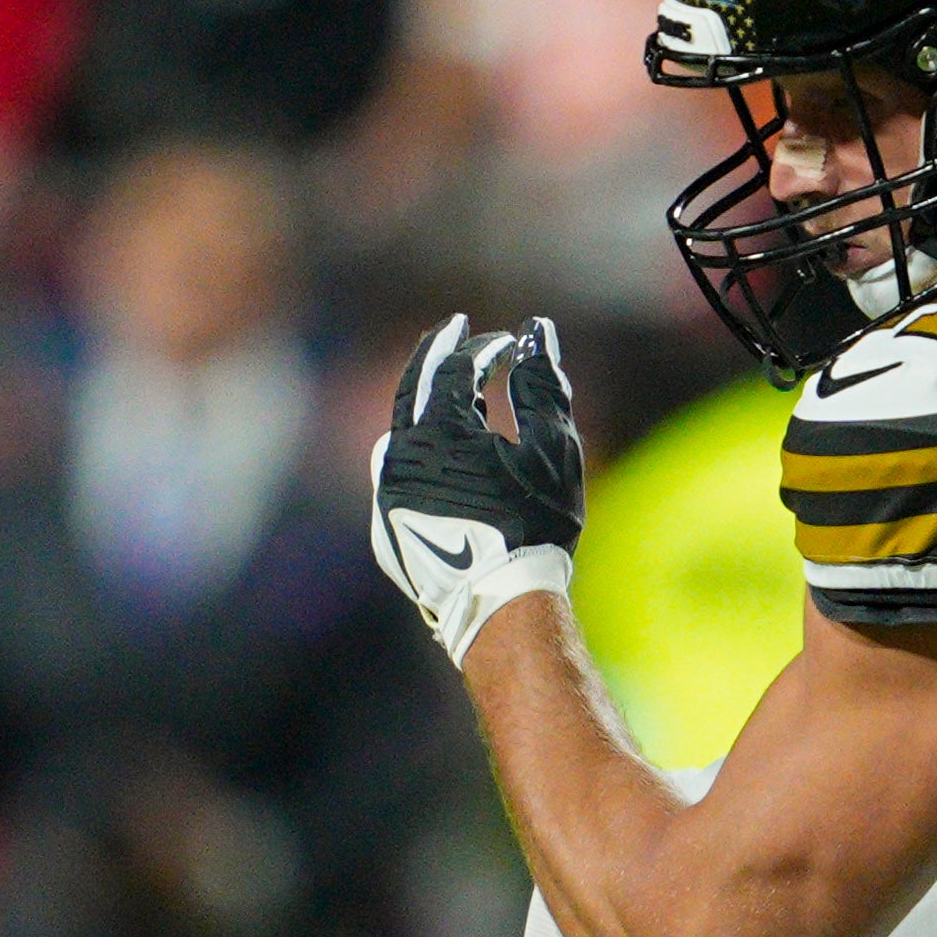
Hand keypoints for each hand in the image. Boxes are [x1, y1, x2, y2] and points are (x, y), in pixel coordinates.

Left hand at [370, 312, 584, 661]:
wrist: (498, 603)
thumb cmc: (533, 525)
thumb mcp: (551, 450)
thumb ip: (543, 385)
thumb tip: (538, 333)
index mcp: (439, 430)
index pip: (455, 368)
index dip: (482, 349)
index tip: (506, 341)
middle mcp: (400, 455)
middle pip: (413, 388)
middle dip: (436, 356)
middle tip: (454, 332)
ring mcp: (387, 493)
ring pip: (399, 433)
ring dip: (422, 408)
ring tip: (448, 399)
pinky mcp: (385, 527)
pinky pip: (397, 476)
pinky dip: (418, 456)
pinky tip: (436, 462)